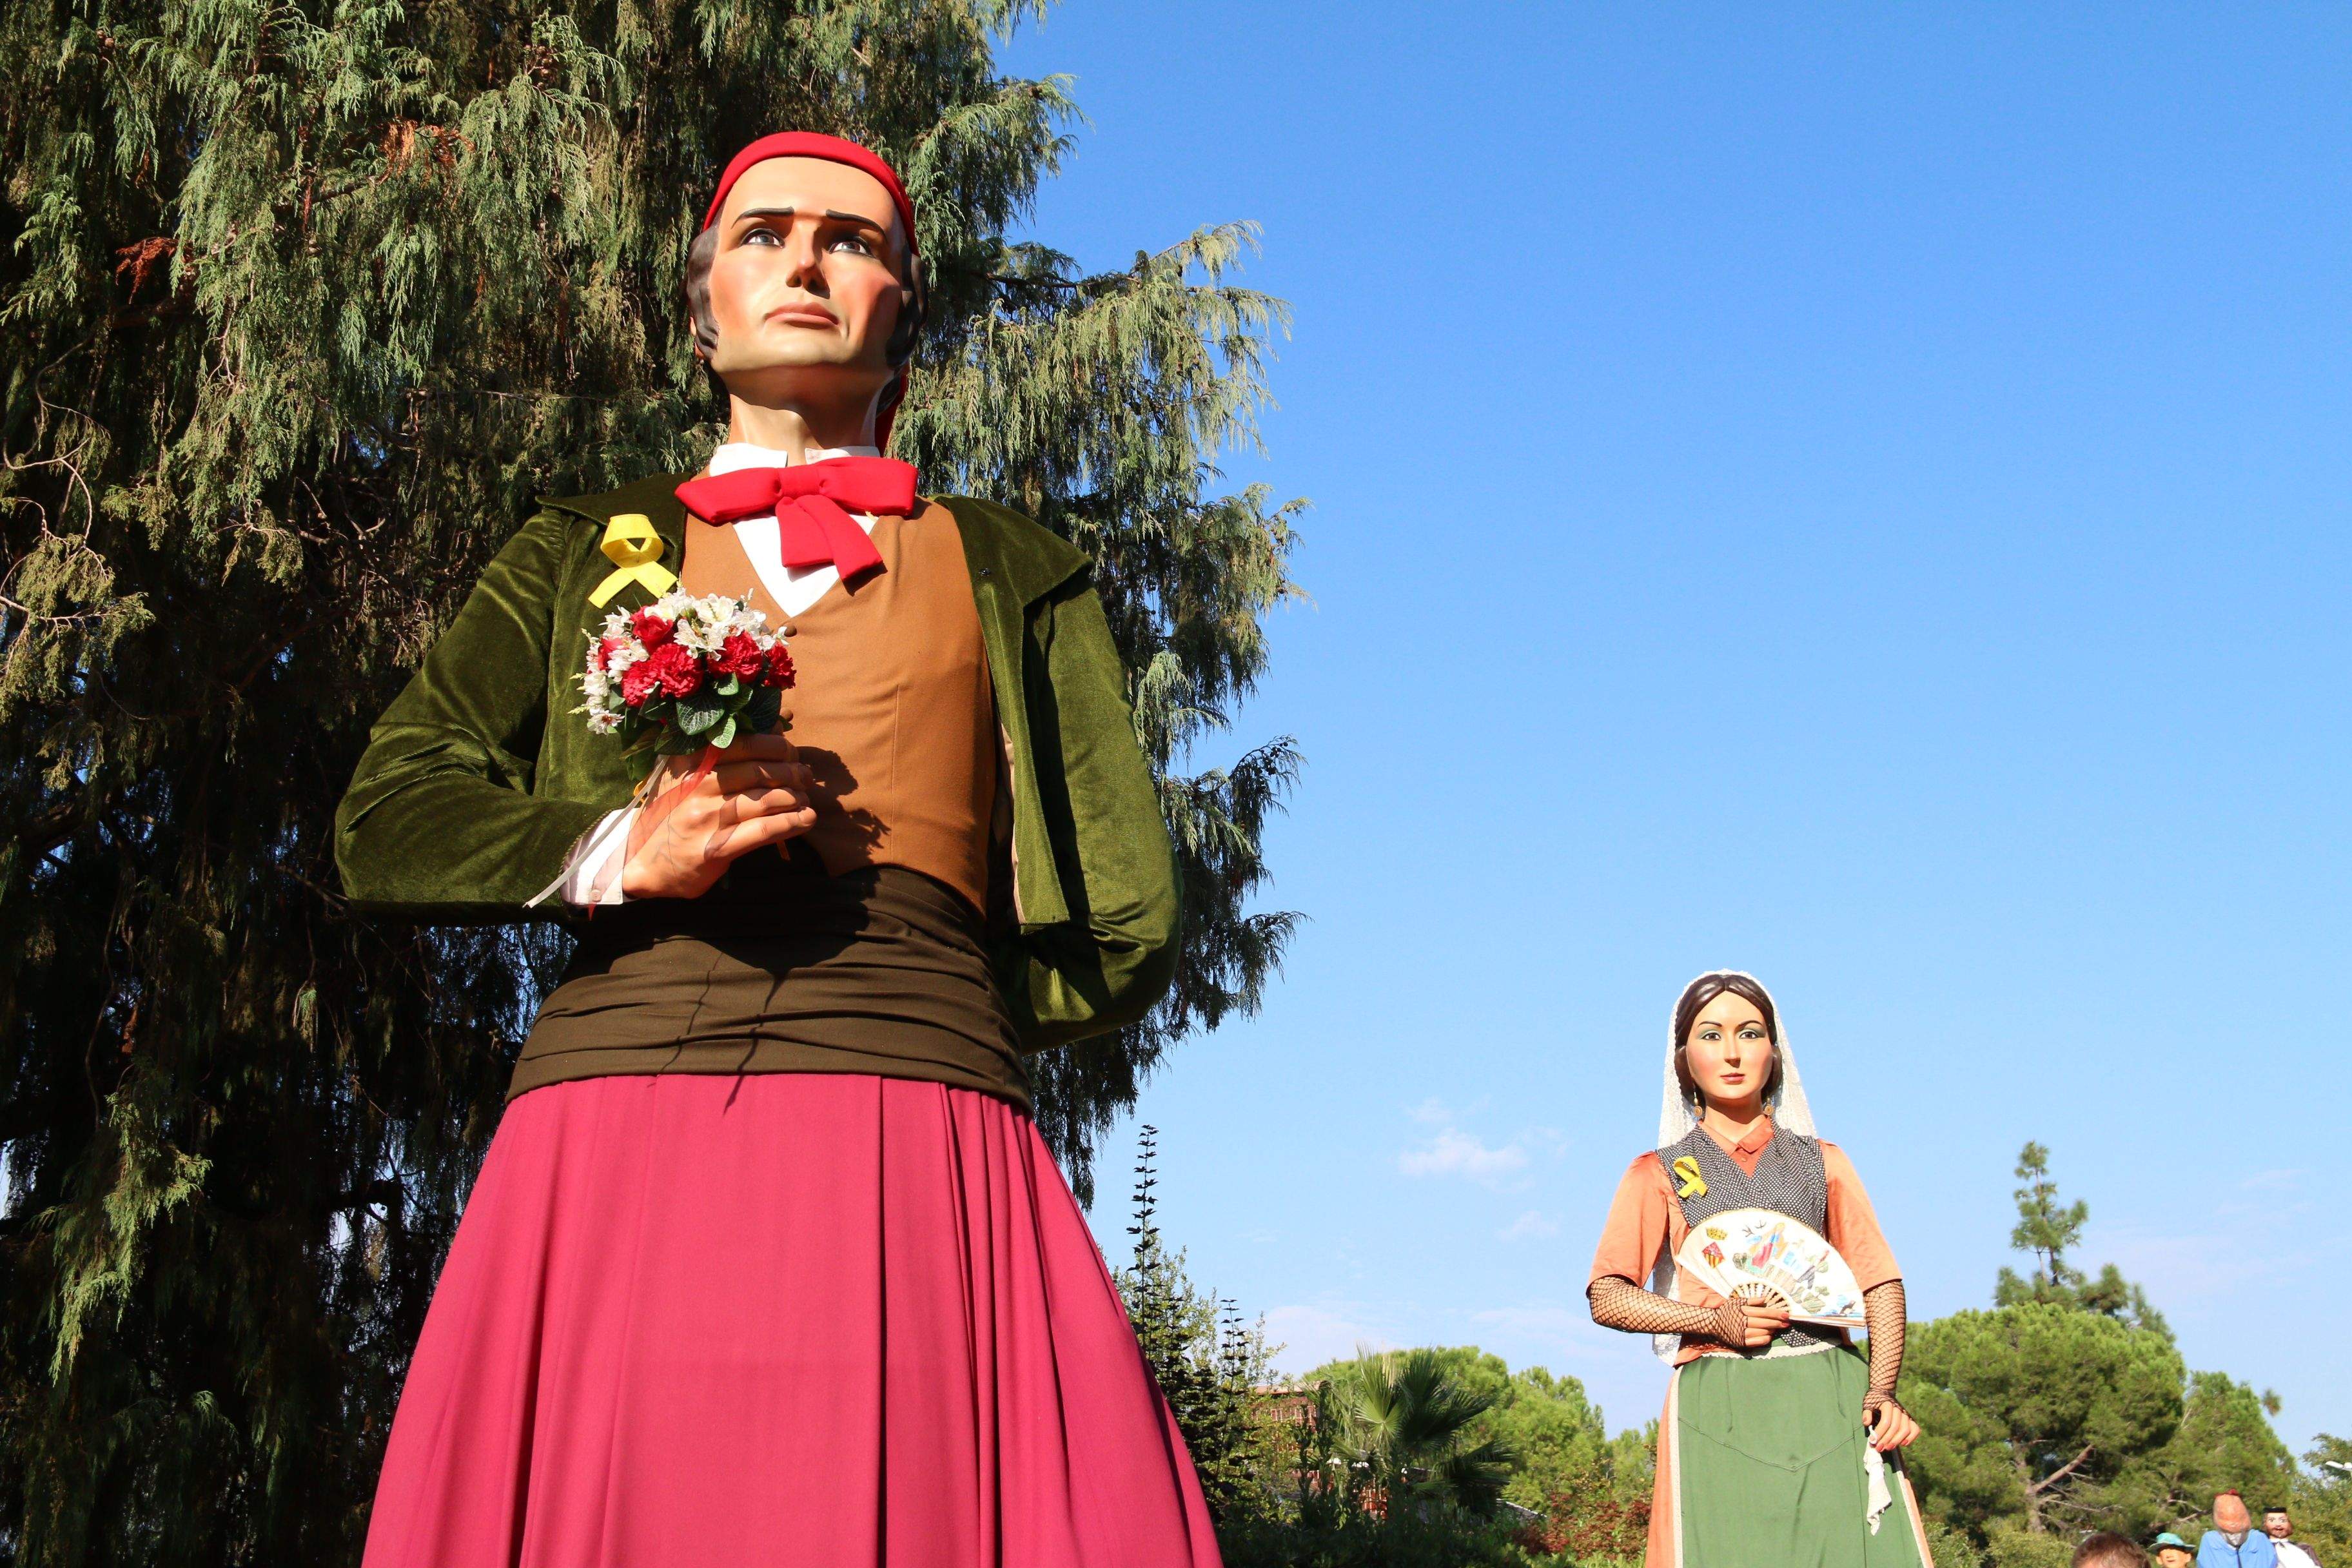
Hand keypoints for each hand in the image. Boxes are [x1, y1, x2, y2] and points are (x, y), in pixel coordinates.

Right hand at [619, 731, 817, 898]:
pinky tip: (805, 820)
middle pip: (759, 771)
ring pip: (765, 799)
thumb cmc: (674, 814)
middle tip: (806, 777)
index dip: (776, 745)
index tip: (791, 753)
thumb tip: (780, 724)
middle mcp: (697, 786)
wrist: (641, 861)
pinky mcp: (716, 848)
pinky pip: (763, 831)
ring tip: (805, 800)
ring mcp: (706, 818)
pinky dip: (791, 824)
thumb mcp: (688, 777)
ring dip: (795, 798)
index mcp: (691, 763)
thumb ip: (725, 754)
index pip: (743, 742)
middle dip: (792, 772)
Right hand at [1711, 1293, 1790, 1349]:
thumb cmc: (1727, 1311)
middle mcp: (1743, 1322)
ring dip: (1772, 1330)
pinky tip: (1769, 1336)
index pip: (1764, 1312)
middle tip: (1787, 1323)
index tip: (1787, 1315)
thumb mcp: (1737, 1302)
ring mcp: (1742, 1333)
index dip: (1776, 1313)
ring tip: (1777, 1328)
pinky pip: (1757, 1342)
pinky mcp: (1741, 1342)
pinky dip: (1765, 1339)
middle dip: (1777, 1323)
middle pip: (1765, 1323)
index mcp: (1743, 1311)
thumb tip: (1765, 1299)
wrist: (1713, 1323)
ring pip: (1762, 1332)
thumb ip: (1751, 1301)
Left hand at [1862, 1391, 1919, 1449]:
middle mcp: (1899, 1409)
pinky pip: (1915, 1429)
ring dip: (1897, 1441)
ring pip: (1906, 1430)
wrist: (1883, 1392)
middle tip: (1879, 1448)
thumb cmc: (1874, 1399)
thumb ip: (1866, 1413)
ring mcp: (1906, 1414)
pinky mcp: (1910, 1419)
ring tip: (1888, 1448)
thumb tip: (1867, 1423)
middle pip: (1895, 1427)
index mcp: (1888, 1404)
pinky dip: (1911, 1437)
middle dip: (1887, 1439)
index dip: (1879, 1432)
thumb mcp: (1867, 1403)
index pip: (1886, 1421)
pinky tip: (1903, 1444)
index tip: (1872, 1441)